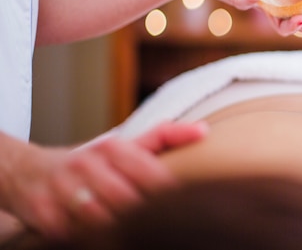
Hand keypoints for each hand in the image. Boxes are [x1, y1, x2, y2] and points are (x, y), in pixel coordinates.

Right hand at [2, 122, 205, 237]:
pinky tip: (103, 236)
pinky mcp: (42, 212)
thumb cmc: (92, 161)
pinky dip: (88, 238)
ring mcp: (62, 188)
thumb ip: (165, 138)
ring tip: (135, 233)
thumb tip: (204, 131)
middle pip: (126, 198)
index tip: (182, 205)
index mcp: (112, 147)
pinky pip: (71, 232)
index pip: (149, 172)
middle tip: (161, 225)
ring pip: (98, 218)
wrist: (30, 171)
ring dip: (117, 228)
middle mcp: (86, 164)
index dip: (166, 192)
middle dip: (144, 214)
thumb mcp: (126, 144)